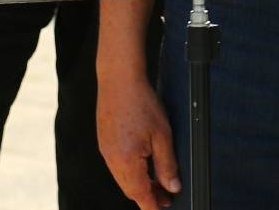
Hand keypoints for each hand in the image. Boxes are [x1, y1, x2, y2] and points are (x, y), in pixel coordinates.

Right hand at [97, 74, 179, 209]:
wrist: (119, 81)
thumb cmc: (141, 104)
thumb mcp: (163, 135)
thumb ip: (167, 164)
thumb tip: (172, 186)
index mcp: (126, 161)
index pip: (139, 193)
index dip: (151, 204)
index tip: (161, 209)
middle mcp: (112, 160)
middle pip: (130, 188)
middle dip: (148, 196)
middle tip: (166, 199)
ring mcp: (106, 151)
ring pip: (123, 178)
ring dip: (140, 184)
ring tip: (158, 185)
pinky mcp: (106, 143)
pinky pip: (118, 166)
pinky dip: (132, 172)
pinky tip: (143, 167)